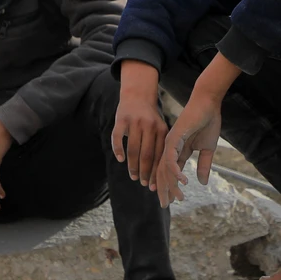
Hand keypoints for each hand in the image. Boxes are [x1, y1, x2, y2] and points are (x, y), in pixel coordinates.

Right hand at [112, 60, 167, 186]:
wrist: (137, 95)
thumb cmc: (149, 118)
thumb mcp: (160, 128)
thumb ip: (160, 146)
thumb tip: (162, 173)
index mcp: (161, 129)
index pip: (159, 154)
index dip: (157, 171)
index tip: (155, 185)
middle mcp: (149, 125)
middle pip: (146, 154)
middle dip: (145, 171)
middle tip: (143, 183)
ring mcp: (134, 122)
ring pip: (133, 149)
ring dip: (132, 165)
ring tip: (133, 176)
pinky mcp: (121, 119)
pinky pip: (118, 137)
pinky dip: (118, 149)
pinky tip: (120, 159)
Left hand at [153, 91, 221, 205]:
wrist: (208, 104)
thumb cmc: (208, 122)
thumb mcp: (208, 149)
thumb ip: (204, 165)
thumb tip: (202, 182)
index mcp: (178, 151)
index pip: (170, 172)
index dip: (170, 186)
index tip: (171, 200)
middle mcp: (170, 149)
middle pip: (163, 173)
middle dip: (164, 190)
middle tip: (166, 204)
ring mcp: (170, 144)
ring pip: (166, 169)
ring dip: (172, 185)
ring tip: (179, 198)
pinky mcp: (173, 138)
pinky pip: (172, 159)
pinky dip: (176, 171)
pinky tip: (183, 181)